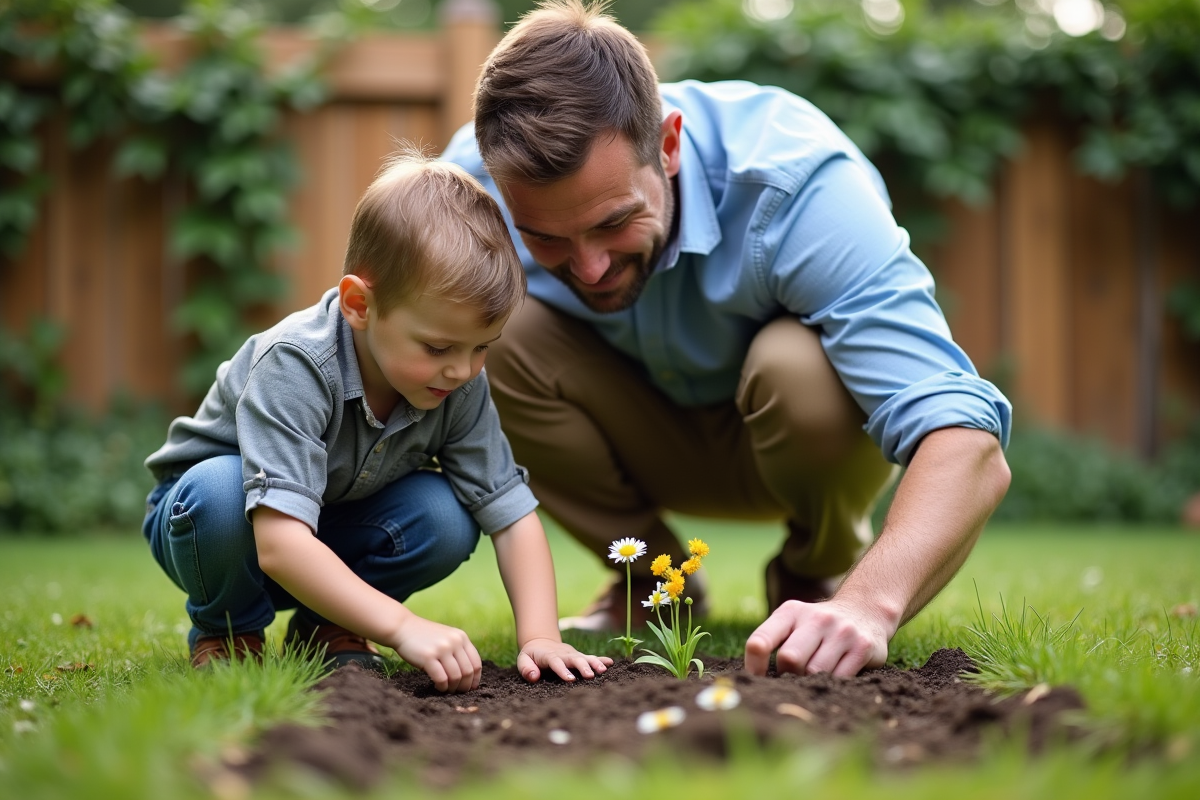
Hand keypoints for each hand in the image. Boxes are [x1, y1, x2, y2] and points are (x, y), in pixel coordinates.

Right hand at [391, 614, 481, 692]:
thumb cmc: (425, 638)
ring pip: (456, 677)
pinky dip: (442, 687)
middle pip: (467, 672)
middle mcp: (454, 642)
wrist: (402, 627)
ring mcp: (442, 649)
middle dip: (464, 686)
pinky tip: (437, 686)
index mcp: (461, 637)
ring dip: (452, 688)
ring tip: (446, 689)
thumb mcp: (446, 638)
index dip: (475, 679)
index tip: (470, 688)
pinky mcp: (428, 657)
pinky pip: (441, 678)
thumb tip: (469, 678)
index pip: (476, 663)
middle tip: (457, 692)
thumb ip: (458, 651)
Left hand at [517, 638, 612, 682]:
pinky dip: (600, 659)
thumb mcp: (523, 660)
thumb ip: (526, 669)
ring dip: (594, 663)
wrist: (541, 642)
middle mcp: (563, 654)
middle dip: (582, 666)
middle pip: (573, 659)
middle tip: (590, 675)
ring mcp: (572, 654)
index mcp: (548, 655)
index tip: (570, 679)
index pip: (555, 662)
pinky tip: (610, 663)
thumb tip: (534, 677)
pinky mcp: (578, 656)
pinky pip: (590, 657)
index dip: (562, 670)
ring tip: (603, 670)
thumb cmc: (531, 656)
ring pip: (584, 657)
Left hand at [744, 599, 889, 677]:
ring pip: (815, 672)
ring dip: (811, 681)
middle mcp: (817, 618)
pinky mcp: (863, 647)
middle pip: (790, 659)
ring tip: (814, 676)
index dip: (754, 666)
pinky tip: (833, 676)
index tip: (757, 679)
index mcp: (791, 612)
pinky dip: (832, 684)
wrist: (864, 611)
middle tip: (794, 676)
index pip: (760, 641)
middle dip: (788, 675)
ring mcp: (842, 631)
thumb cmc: (816, 627)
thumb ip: (773, 643)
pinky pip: (840, 678)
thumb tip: (755, 681)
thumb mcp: (792, 623)